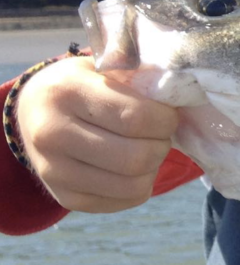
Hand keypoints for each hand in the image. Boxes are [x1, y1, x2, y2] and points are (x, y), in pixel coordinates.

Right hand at [15, 57, 177, 212]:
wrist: (34, 110)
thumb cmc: (85, 82)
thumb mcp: (104, 64)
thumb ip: (138, 72)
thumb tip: (179, 89)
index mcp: (67, 92)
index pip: (136, 117)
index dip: (166, 119)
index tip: (169, 113)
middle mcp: (53, 134)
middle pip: (136, 157)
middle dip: (162, 144)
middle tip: (161, 133)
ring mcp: (54, 171)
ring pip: (132, 184)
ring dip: (155, 166)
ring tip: (149, 147)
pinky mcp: (65, 197)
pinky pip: (124, 200)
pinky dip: (142, 185)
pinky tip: (135, 166)